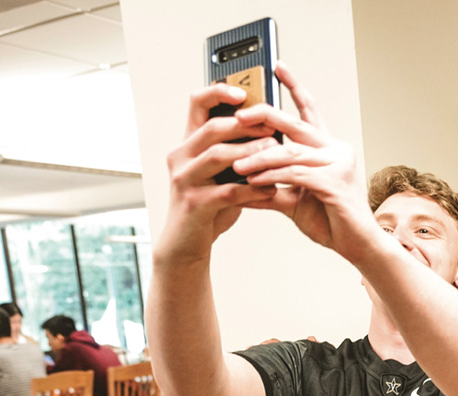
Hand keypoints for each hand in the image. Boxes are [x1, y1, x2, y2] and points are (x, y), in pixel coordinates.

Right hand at [159, 83, 280, 260]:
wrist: (186, 242)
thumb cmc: (209, 205)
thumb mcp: (221, 173)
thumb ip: (236, 150)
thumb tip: (271, 129)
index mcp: (189, 143)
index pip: (197, 103)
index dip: (218, 91)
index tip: (243, 92)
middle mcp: (181, 156)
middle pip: (212, 127)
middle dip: (246, 125)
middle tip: (273, 128)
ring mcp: (184, 179)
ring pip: (218, 155)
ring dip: (251, 153)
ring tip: (275, 154)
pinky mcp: (193, 203)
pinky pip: (227, 191)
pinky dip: (253, 190)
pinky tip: (271, 190)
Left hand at [230, 63, 384, 264]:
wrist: (356, 245)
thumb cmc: (330, 221)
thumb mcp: (294, 200)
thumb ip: (272, 186)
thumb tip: (241, 182)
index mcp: (328, 148)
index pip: (310, 110)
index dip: (294, 87)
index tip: (277, 66)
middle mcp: (336, 149)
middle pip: (296, 124)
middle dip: (265, 116)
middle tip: (239, 115)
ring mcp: (338, 164)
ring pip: (290, 152)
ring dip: (259, 158)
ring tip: (236, 164)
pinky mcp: (334, 182)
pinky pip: (295, 174)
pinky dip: (271, 178)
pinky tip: (252, 182)